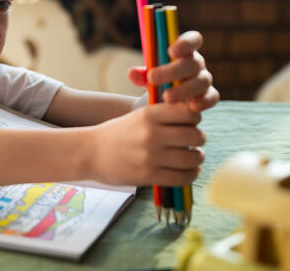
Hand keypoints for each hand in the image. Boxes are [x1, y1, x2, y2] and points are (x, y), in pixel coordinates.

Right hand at [88, 102, 205, 185]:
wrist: (90, 152)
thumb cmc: (118, 133)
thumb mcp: (138, 116)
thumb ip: (163, 115)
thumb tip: (194, 119)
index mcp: (149, 114)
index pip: (188, 112)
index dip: (195, 117)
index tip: (192, 122)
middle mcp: (152, 133)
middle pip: (194, 135)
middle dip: (199, 138)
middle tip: (196, 141)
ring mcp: (150, 156)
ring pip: (191, 158)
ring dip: (198, 158)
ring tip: (195, 157)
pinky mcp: (149, 176)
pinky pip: (181, 177)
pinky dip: (191, 175)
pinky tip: (190, 171)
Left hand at [128, 30, 219, 112]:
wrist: (163, 106)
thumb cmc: (157, 84)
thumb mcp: (147, 79)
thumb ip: (141, 75)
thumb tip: (132, 73)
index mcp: (184, 52)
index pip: (192, 40)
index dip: (185, 43)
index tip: (171, 51)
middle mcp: (197, 64)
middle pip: (193, 62)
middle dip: (173, 71)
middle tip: (153, 78)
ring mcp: (204, 80)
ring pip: (201, 81)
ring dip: (184, 89)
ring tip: (167, 97)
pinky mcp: (209, 96)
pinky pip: (211, 98)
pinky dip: (203, 102)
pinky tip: (191, 107)